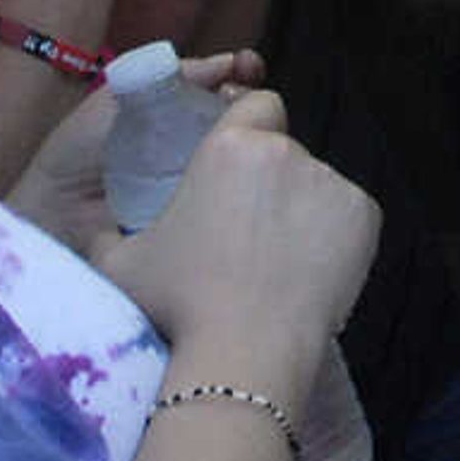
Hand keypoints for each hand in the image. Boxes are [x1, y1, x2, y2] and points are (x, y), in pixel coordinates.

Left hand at [6, 48, 261, 246]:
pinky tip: (240, 166)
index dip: (239, 74)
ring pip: (237, 155)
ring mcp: (195, 181)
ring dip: (249, 136)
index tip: (248, 66)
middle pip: (236, 117)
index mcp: (172, 114)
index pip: (219, 88)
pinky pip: (225, 195)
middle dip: (249, 99)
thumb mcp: (119, 97)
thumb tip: (227, 62)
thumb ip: (169, 76)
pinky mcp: (195, 216)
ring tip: (245, 124)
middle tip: (245, 95)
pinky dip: (238, 180)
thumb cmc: (76, 151)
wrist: (54, 212)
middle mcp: (190, 145)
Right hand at [93, 89, 378, 385]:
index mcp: (229, 147)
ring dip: (301, 211)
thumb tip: (94, 231)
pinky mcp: (365, 216)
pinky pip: (347, 216)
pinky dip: (335, 237)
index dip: (251, 126)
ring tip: (277, 265)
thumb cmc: (179, 307)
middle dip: (271, 183)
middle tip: (251, 236)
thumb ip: (108, 235)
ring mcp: (332, 182)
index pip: (257, 105)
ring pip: (317, 186)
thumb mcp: (121, 266)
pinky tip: (307, 274)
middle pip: (285, 152)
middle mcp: (286, 152)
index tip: (240, 165)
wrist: (245, 354)